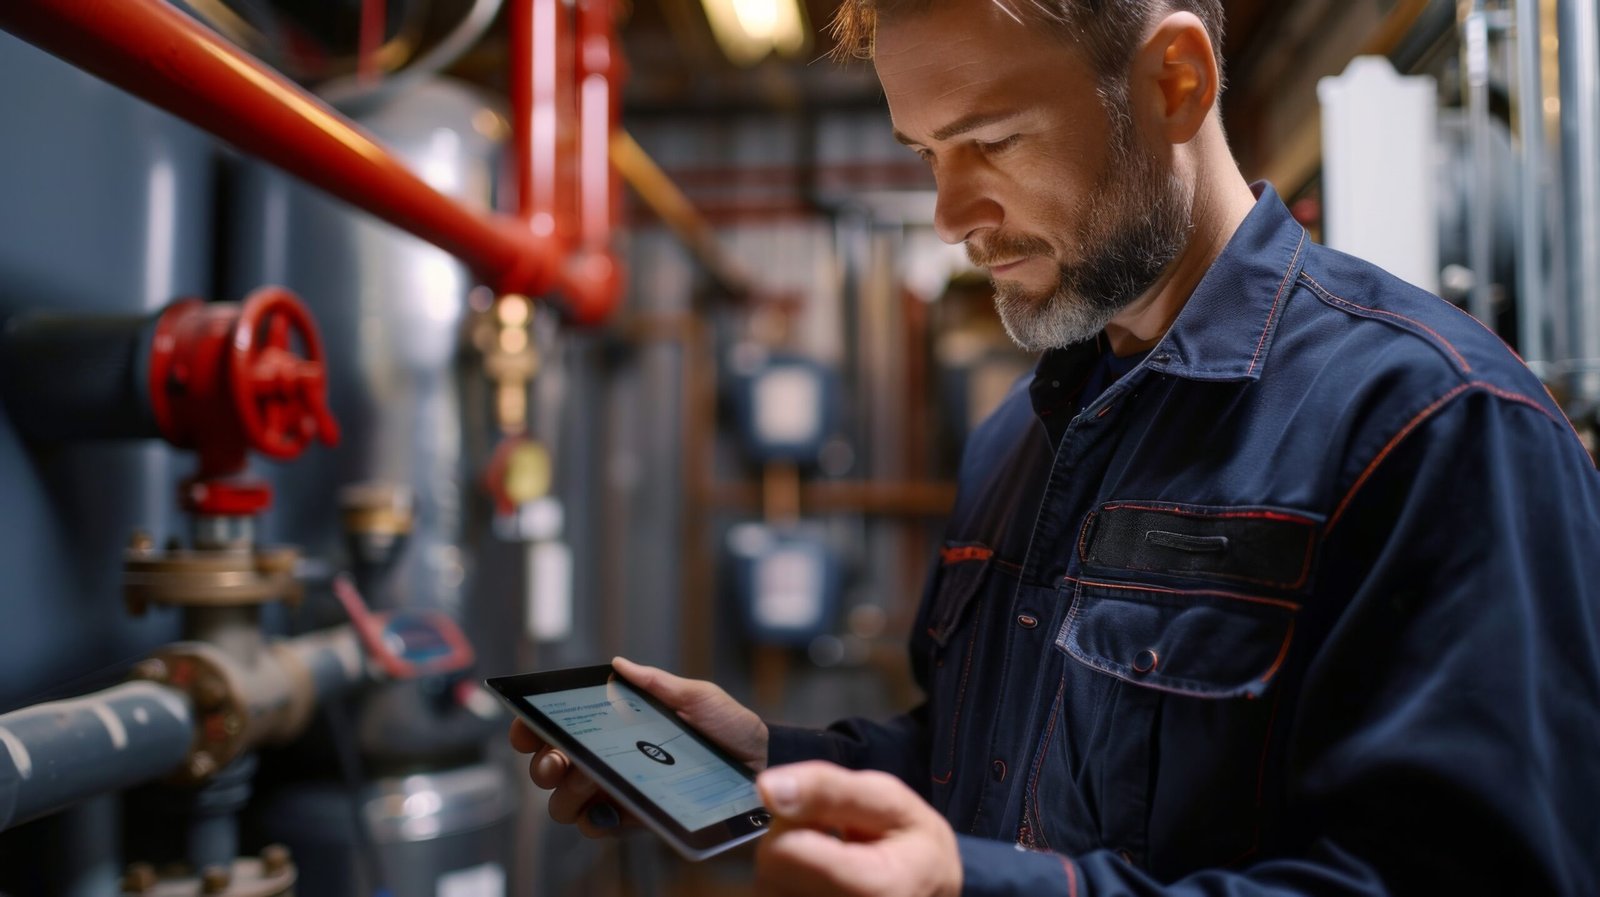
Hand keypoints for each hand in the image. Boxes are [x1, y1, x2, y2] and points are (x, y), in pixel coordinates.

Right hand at [508, 656, 768, 836]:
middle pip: (550, 768)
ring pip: (566, 802)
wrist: (759, 764)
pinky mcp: (634, 818)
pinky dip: (595, 820)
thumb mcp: (696, 696)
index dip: (532, 727)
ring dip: (568, 793)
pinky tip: (608, 808)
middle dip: (544, 764)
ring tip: (590, 780)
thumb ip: (656, 684)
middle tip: (558, 760)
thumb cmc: (727, 725)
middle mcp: (606, 759)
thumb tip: (619, 665)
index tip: (527, 729)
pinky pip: (598, 827)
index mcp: (612, 726)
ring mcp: (616, 791)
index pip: (558, 727)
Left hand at [753, 761, 960, 896]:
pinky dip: (787, 881)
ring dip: (787, 863)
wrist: (928, 892)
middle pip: (771, 868)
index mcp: (874, 889)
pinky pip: (774, 894)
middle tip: (830, 837)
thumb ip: (828, 787)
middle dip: (790, 840)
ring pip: (767, 885)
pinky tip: (816, 878)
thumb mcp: (889, 799)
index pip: (784, 849)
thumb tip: (767, 787)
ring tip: (826, 859)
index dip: (794, 818)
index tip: (823, 816)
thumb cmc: (914, 842)